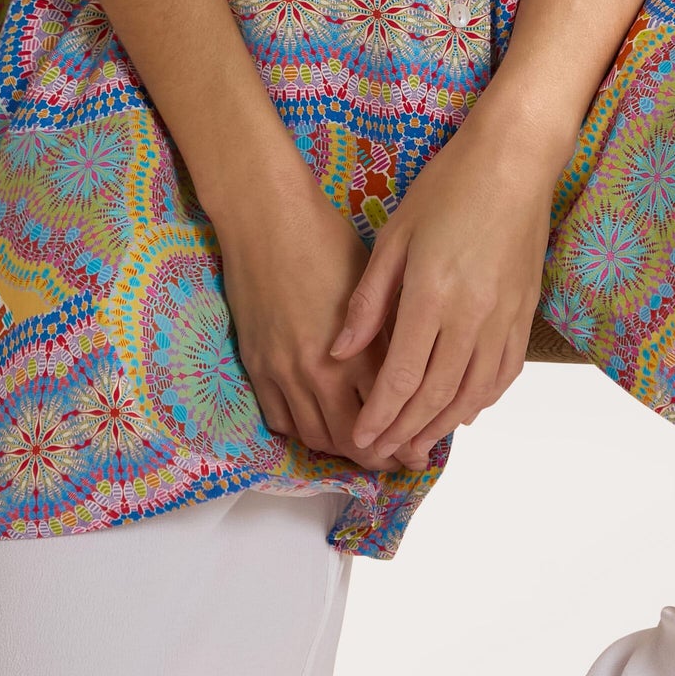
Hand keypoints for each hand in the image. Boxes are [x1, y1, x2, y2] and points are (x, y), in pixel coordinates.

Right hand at [214, 168, 403, 473]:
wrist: (264, 216)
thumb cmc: (324, 237)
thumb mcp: (372, 283)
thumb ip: (386, 333)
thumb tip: (409, 368)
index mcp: (354, 349)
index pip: (384, 416)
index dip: (404, 441)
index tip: (419, 449)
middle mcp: (316, 371)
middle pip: (350, 440)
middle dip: (376, 457)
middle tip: (394, 459)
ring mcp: (281, 372)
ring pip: (314, 436)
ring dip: (340, 449)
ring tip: (361, 447)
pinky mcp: (255, 366)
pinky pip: (279, 420)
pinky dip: (302, 431)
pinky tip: (319, 424)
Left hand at [327, 105, 564, 469]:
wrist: (514, 161)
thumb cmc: (449, 187)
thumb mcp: (395, 235)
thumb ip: (369, 299)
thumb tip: (340, 351)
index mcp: (432, 295)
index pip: (401, 377)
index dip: (379, 415)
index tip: (361, 439)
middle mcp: (472, 316)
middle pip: (436, 396)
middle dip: (405, 431)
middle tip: (383, 454)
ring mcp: (504, 318)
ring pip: (473, 393)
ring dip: (442, 425)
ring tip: (416, 444)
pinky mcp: (525, 313)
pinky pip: (504, 373)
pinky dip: (481, 399)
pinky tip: (463, 409)